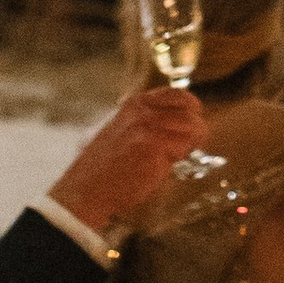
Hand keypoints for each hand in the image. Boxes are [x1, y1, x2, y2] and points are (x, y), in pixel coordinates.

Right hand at [49, 84, 208, 231]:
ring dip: (188, 147)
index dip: (191, 109)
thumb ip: (148, 120)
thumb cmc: (106, 165)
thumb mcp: (123, 129)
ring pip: (192, 130)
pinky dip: (178, 161)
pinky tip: (160, 168)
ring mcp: (150, 127)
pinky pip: (183, 150)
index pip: (178, 95)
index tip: (194, 121)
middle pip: (190, 113)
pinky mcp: (155, 146)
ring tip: (172, 159)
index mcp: (136, 103)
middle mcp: (144, 111)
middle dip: (196, 131)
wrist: (87, 188)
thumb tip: (180, 119)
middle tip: (191, 147)